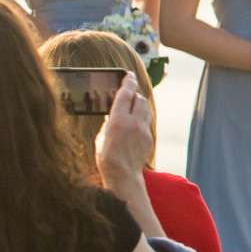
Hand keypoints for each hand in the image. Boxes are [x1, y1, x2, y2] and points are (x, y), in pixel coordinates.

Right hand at [94, 75, 153, 191]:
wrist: (123, 176)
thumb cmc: (106, 159)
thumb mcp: (101, 138)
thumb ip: (107, 124)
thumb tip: (111, 116)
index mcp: (118, 120)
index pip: (125, 94)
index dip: (128, 82)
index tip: (129, 75)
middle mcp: (133, 122)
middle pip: (139, 98)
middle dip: (134, 94)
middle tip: (129, 94)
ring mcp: (143, 130)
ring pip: (145, 109)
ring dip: (139, 105)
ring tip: (132, 108)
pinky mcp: (149, 138)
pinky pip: (147, 122)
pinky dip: (142, 119)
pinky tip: (135, 125)